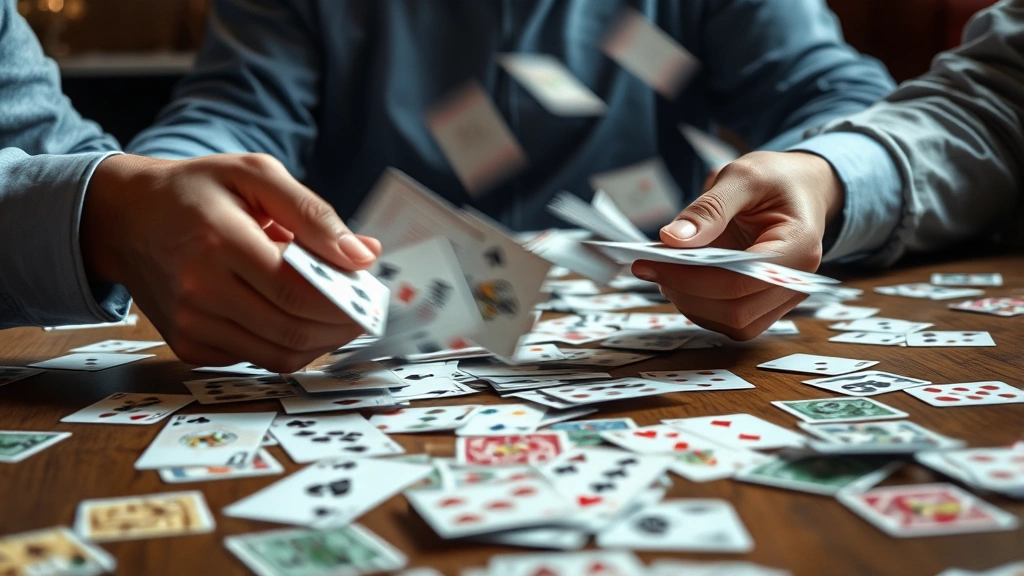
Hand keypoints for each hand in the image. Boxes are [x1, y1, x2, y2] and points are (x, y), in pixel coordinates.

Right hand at [81, 153, 381, 372]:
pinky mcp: (188, 345)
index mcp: (219, 241)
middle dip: (342, 326)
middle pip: (292, 329)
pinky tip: (295, 318)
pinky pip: (255, 359)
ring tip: (339, 315)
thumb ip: (313, 214)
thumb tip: (363, 254)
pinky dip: (287, 345)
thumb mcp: (255, 175)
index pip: (297, 292)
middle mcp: (199, 289)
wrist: (126, 217)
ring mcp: (190, 323)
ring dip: (321, 341)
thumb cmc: (196, 190)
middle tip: (365, 309)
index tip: (371, 294)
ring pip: (279, 355)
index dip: (344, 301)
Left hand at [631, 151, 843, 339]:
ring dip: (690, 302)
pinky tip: (682, 278)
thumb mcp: (743, 176)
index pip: (740, 282)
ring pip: (732, 323)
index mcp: (799, 246)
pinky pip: (731, 320)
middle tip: (649, 266)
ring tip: (665, 269)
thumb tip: (673, 239)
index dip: (690, 278)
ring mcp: (783, 297)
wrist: (801, 188)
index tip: (650, 262)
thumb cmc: (776, 179)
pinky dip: (700, 304)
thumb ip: (709, 208)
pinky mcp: (767, 304)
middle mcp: (796, 281)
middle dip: (685, 292)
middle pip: (735, 311)